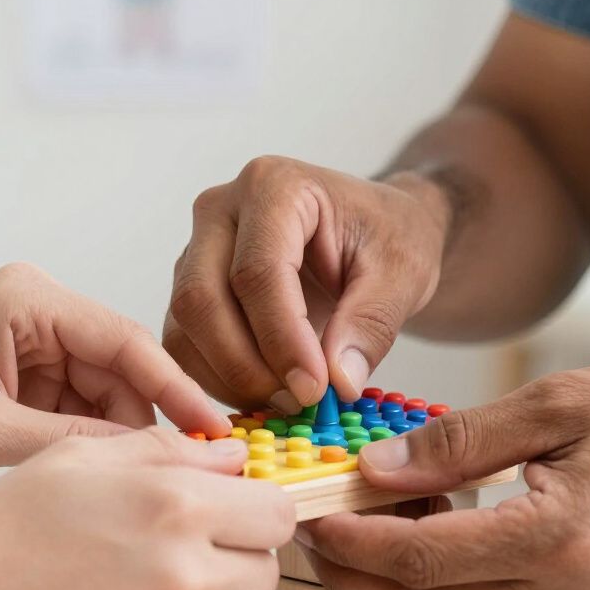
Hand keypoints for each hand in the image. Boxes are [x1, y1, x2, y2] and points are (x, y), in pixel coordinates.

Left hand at [0, 263, 228, 496]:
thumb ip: (73, 445)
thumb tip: (154, 462)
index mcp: (29, 301)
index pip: (124, 341)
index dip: (175, 388)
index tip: (214, 430)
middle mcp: (39, 318)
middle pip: (123, 371)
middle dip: (148, 423)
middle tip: (187, 473)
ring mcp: (36, 352)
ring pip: (108, 398)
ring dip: (120, 441)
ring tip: (140, 486)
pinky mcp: (29, 384)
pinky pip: (82, 416)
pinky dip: (93, 449)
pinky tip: (105, 482)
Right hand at [0, 428, 294, 589]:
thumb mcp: (75, 460)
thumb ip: (166, 450)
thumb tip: (234, 457)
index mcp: (176, 508)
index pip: (279, 514)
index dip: (259, 510)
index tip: (235, 513)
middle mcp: (187, 577)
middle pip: (265, 570)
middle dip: (233, 555)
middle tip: (177, 549)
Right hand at [164, 157, 446, 411]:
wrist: (373, 233)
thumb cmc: (389, 238)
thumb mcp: (404, 273)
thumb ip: (372, 323)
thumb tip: (339, 382)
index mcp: (274, 187)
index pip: (258, 271)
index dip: (282, 339)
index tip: (316, 389)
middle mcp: (221, 211)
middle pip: (202, 298)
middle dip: (247, 366)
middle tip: (301, 402)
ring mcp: (196, 250)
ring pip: (185, 328)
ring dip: (231, 380)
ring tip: (290, 400)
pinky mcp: (191, 290)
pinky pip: (185, 346)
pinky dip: (220, 382)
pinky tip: (268, 395)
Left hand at [297, 363, 589, 589]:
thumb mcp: (558, 403)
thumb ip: (461, 440)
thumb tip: (380, 469)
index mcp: (561, 540)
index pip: (422, 560)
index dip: (354, 543)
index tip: (312, 519)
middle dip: (353, 582)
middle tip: (313, 539)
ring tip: (358, 539)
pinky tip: (421, 551)